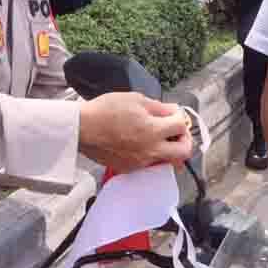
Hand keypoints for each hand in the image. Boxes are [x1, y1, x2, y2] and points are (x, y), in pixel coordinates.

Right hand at [78, 93, 193, 172]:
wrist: (82, 128)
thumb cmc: (105, 110)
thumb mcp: (135, 99)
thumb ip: (158, 107)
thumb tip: (172, 111)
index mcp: (154, 129)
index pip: (182, 126)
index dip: (180, 116)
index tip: (173, 113)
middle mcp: (151, 149)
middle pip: (184, 152)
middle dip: (185, 139)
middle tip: (176, 132)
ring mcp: (141, 162)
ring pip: (168, 161)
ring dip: (169, 150)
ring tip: (160, 139)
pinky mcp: (129, 168)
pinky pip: (149, 165)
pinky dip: (151, 155)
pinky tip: (141, 144)